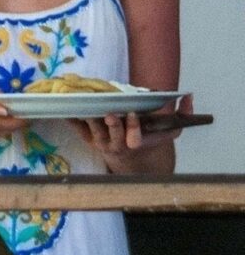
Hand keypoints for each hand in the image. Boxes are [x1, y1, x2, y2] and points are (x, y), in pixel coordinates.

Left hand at [68, 93, 193, 157]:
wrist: (133, 159)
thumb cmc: (151, 139)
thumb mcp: (171, 130)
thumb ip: (183, 114)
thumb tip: (188, 96)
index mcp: (137, 142)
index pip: (134, 138)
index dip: (133, 128)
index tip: (133, 114)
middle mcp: (117, 144)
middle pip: (112, 135)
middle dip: (112, 124)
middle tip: (110, 112)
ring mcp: (101, 142)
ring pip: (94, 131)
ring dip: (90, 119)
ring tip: (86, 105)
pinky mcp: (89, 139)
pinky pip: (79, 129)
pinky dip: (72, 120)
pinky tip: (66, 109)